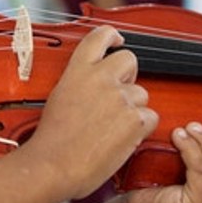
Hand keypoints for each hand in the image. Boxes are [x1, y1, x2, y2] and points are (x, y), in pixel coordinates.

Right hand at [28, 26, 157, 198]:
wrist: (52, 166)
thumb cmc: (51, 142)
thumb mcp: (59, 98)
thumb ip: (81, 84)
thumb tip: (98, 86)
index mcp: (77, 71)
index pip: (99, 37)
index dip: (112, 36)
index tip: (117, 39)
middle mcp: (99, 79)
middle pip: (129, 59)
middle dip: (128, 76)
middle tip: (118, 96)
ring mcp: (119, 98)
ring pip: (141, 94)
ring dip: (133, 108)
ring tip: (112, 128)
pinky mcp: (134, 119)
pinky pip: (150, 117)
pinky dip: (141, 129)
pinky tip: (122, 139)